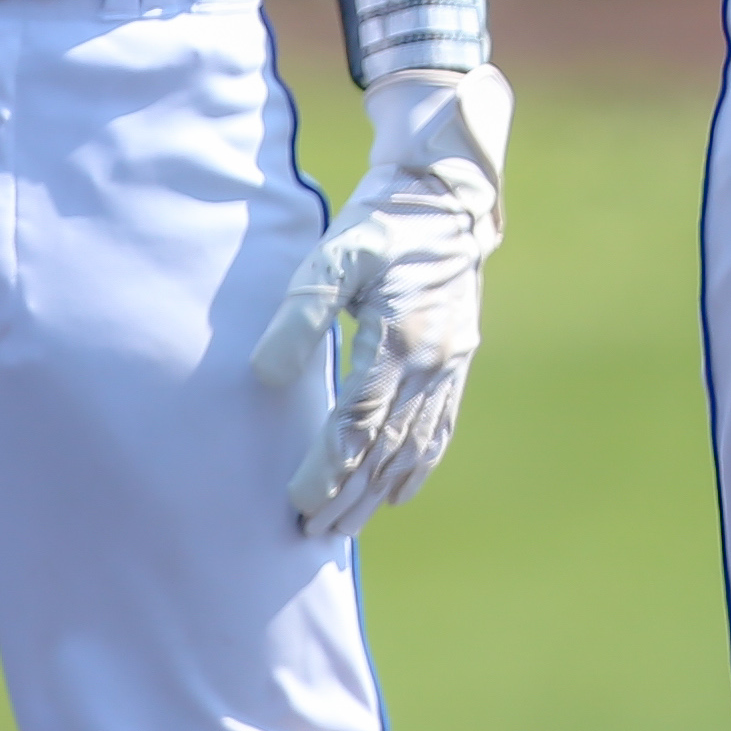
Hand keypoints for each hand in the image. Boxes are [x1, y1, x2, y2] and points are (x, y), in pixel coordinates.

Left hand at [256, 62, 510, 538]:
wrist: (447, 196)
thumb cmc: (381, 222)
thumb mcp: (334, 252)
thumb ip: (301, 313)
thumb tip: (270, 375)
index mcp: (400, 337)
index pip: (359, 423)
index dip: (329, 468)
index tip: (298, 502)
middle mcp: (433, 360)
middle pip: (387, 448)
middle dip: (349, 496)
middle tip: (312, 534)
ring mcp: (452, 363)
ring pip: (414, 446)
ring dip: (378, 492)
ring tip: (345, 528)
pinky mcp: (459, 360)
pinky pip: (441, 427)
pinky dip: (419, 466)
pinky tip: (399, 494)